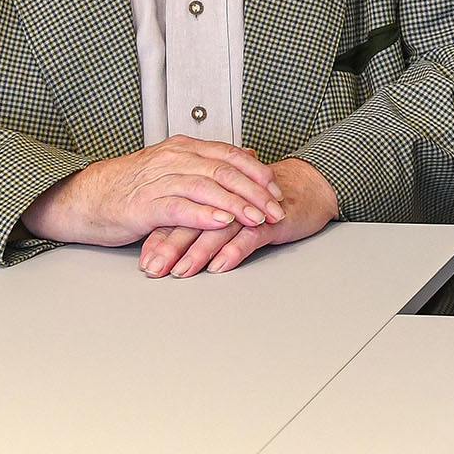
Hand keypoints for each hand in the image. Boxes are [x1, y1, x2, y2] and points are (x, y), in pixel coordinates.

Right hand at [22, 138, 288, 250]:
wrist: (84, 198)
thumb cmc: (129, 187)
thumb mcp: (172, 167)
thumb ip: (208, 163)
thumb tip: (249, 158)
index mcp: (182, 149)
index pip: (229, 156)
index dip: (257, 173)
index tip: (277, 188)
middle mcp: (173, 160)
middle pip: (224, 172)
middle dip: (255, 192)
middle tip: (275, 209)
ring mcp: (158, 181)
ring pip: (207, 188)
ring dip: (237, 204)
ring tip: (257, 218)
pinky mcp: (144, 206)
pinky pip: (180, 208)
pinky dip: (205, 214)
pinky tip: (222, 221)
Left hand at [135, 158, 340, 278]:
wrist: (309, 184)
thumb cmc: (262, 199)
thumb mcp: (225, 208)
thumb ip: (193, 221)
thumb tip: (157, 245)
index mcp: (213, 192)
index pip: (180, 213)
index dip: (160, 236)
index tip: (144, 261)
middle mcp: (228, 198)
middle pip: (194, 219)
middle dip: (171, 246)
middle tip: (155, 268)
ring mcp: (251, 207)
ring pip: (219, 227)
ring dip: (199, 250)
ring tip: (182, 270)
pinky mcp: (273, 217)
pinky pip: (251, 234)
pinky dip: (235, 249)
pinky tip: (221, 264)